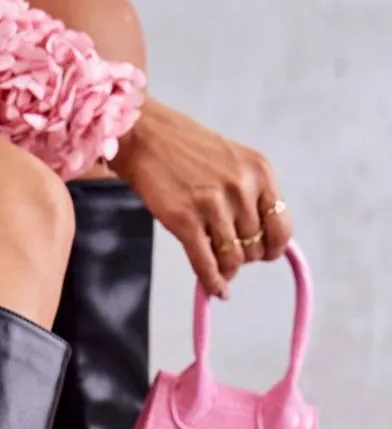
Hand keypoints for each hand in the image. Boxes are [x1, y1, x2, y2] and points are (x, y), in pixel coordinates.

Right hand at [115, 98, 292, 297]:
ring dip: (227, 271)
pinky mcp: (185, 220)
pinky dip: (213, 283)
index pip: (281, 227)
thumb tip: (264, 241)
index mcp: (260, 172)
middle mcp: (241, 187)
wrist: (147, 137)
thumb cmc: (189, 151)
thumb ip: (252, 196)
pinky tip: (216, 291)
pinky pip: (206, 265)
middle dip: (245, 257)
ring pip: (233, 260)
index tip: (264, 254)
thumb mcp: (234, 163)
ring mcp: (213, 205)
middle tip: (230, 255)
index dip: (274, 248)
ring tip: (220, 270)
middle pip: (256, 247)